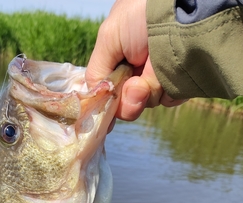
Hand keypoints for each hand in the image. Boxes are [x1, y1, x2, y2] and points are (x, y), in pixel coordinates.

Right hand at [86, 0, 184, 120]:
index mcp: (119, 60)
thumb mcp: (108, 39)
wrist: (182, 8)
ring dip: (151, 93)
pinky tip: (173, 73)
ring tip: (156, 69)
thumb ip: (97, 73)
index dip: (108, 106)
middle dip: (130, 99)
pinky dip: (172, 91)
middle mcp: (138, 70)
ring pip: (150, 102)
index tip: (107, 115)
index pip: (109, 93)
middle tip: (137, 85)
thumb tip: (100, 106)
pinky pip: (172, 98)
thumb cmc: (139, 14)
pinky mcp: (181, 80)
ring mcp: (160, 75)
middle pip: (128, 104)